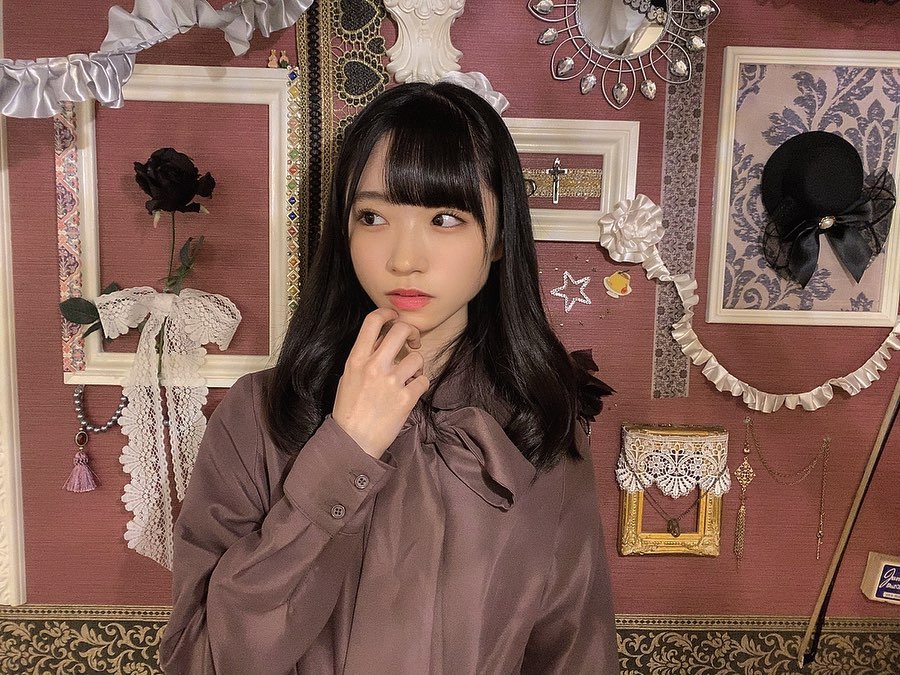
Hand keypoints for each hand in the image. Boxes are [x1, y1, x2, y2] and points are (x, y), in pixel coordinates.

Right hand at [332, 308, 429, 458]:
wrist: (353, 442)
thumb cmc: (349, 410)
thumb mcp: (349, 377)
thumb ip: (365, 357)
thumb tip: (383, 340)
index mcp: (356, 359)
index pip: (373, 321)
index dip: (388, 312)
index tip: (395, 317)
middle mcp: (374, 366)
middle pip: (400, 330)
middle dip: (411, 332)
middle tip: (413, 342)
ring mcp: (391, 382)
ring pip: (417, 357)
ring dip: (417, 365)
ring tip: (409, 376)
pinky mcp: (406, 398)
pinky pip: (423, 380)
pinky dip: (420, 384)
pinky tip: (411, 391)